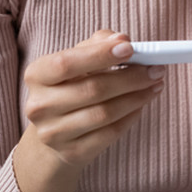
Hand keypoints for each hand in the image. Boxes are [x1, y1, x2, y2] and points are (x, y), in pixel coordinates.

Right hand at [21, 29, 164, 170]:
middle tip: (155, 69)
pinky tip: (141, 104)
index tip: (130, 47)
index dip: (100, 54)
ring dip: (137, 97)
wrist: (54, 131)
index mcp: (36, 75)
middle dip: (130, 77)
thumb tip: (121, 39)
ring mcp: (53, 133)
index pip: (67, 63)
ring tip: (154, 85)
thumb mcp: (77, 59)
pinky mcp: (72, 152)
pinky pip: (110, 133)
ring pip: (105, 113)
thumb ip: (97, 44)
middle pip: (93, 89)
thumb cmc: (70, 85)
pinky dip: (131, 116)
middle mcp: (39, 106)